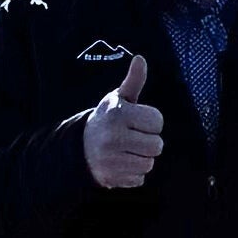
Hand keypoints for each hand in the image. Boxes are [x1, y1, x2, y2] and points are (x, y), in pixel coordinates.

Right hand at [83, 58, 165, 191]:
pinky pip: (140, 179)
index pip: (157, 121)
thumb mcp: (118, 99)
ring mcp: (111, 161)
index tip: (138, 120)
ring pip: (149, 163)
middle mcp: (113, 138)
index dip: (151, 121)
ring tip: (128, 150)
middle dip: (149, 141)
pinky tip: (122, 163)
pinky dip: (134, 173)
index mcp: (118, 115)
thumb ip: (133, 81)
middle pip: (157, 145)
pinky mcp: (112, 179)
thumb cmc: (107, 119)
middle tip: (134, 137)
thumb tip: (140, 59)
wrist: (80, 147)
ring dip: (143, 158)